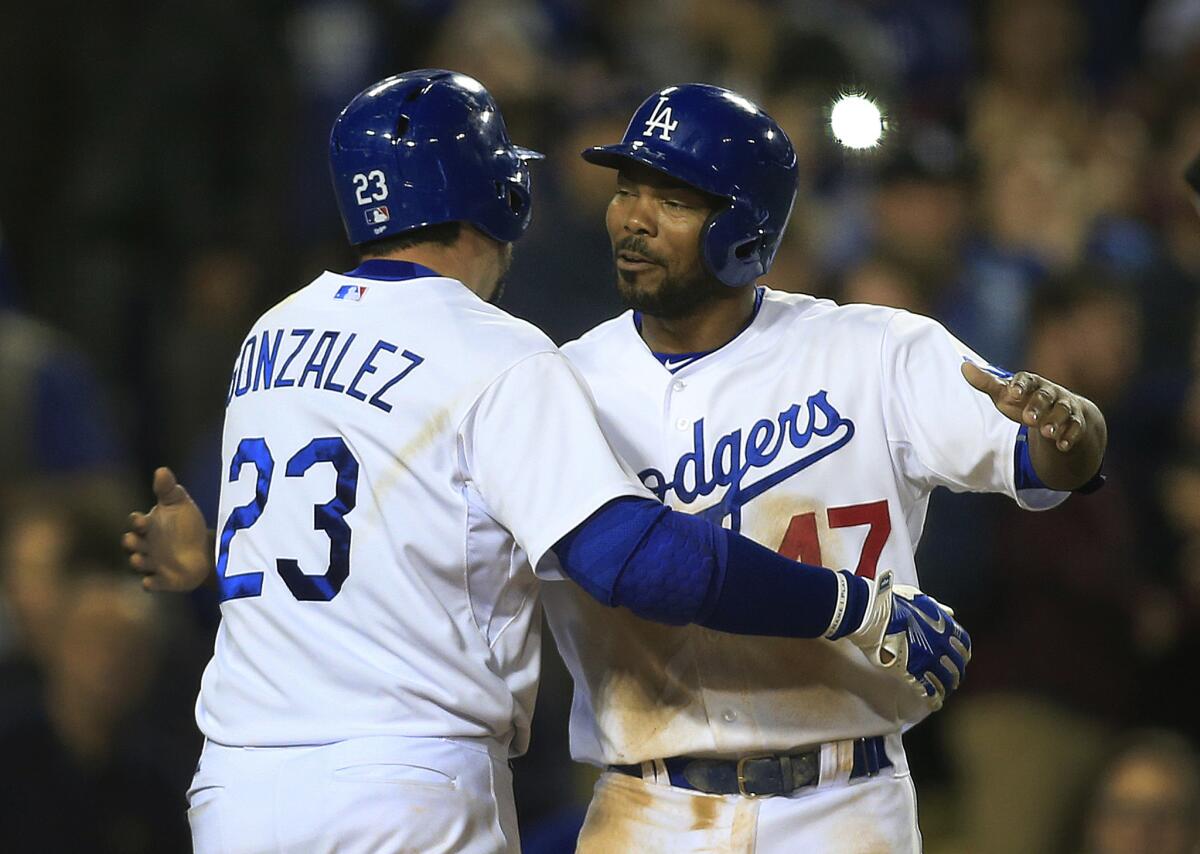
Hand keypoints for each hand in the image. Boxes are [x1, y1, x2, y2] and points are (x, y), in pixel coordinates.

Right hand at [123, 467, 212, 592]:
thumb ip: (169, 489)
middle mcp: (145, 546)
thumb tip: (161, 470)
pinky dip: (150, 583)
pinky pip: (151, 584)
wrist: (204, 551)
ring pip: (137, 563)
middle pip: (131, 543)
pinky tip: (151, 581)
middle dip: (131, 542)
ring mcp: (152, 564)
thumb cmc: (187, 526)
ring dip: (138, 561)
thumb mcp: (180, 505)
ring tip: (142, 559)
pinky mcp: (162, 580)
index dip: (137, 522)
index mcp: (148, 526)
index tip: (143, 520)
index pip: (136, 523)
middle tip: (136, 539)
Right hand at [846, 571, 970, 710]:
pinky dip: (933, 699)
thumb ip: (936, 607)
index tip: (958, 659)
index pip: (963, 646)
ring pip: (944, 681)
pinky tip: (934, 702)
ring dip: (945, 688)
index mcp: (944, 626)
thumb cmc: (891, 602)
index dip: (961, 655)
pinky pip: (928, 691)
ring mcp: (927, 660)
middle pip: (956, 667)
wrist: (870, 613)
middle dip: (955, 675)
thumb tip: (950, 612)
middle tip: (951, 680)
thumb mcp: (918, 598)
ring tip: (942, 693)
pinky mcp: (912, 672)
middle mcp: (940, 645)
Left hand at [961, 361, 1105, 490]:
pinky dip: (1070, 436)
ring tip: (1047, 432)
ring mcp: (1065, 407)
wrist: (1060, 414)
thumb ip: (987, 383)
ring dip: (1055, 422)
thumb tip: (964, 366)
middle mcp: (1051, 392)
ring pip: (1063, 412)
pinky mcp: (1076, 423)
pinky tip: (1062, 445)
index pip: (1027, 380)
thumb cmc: (1027, 401)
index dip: (1020, 386)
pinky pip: (1076, 428)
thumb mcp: (1006, 394)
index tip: (1012, 393)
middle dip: (1037, 407)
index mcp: (1032, 383)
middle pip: (1045, 397)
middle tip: (1028, 420)